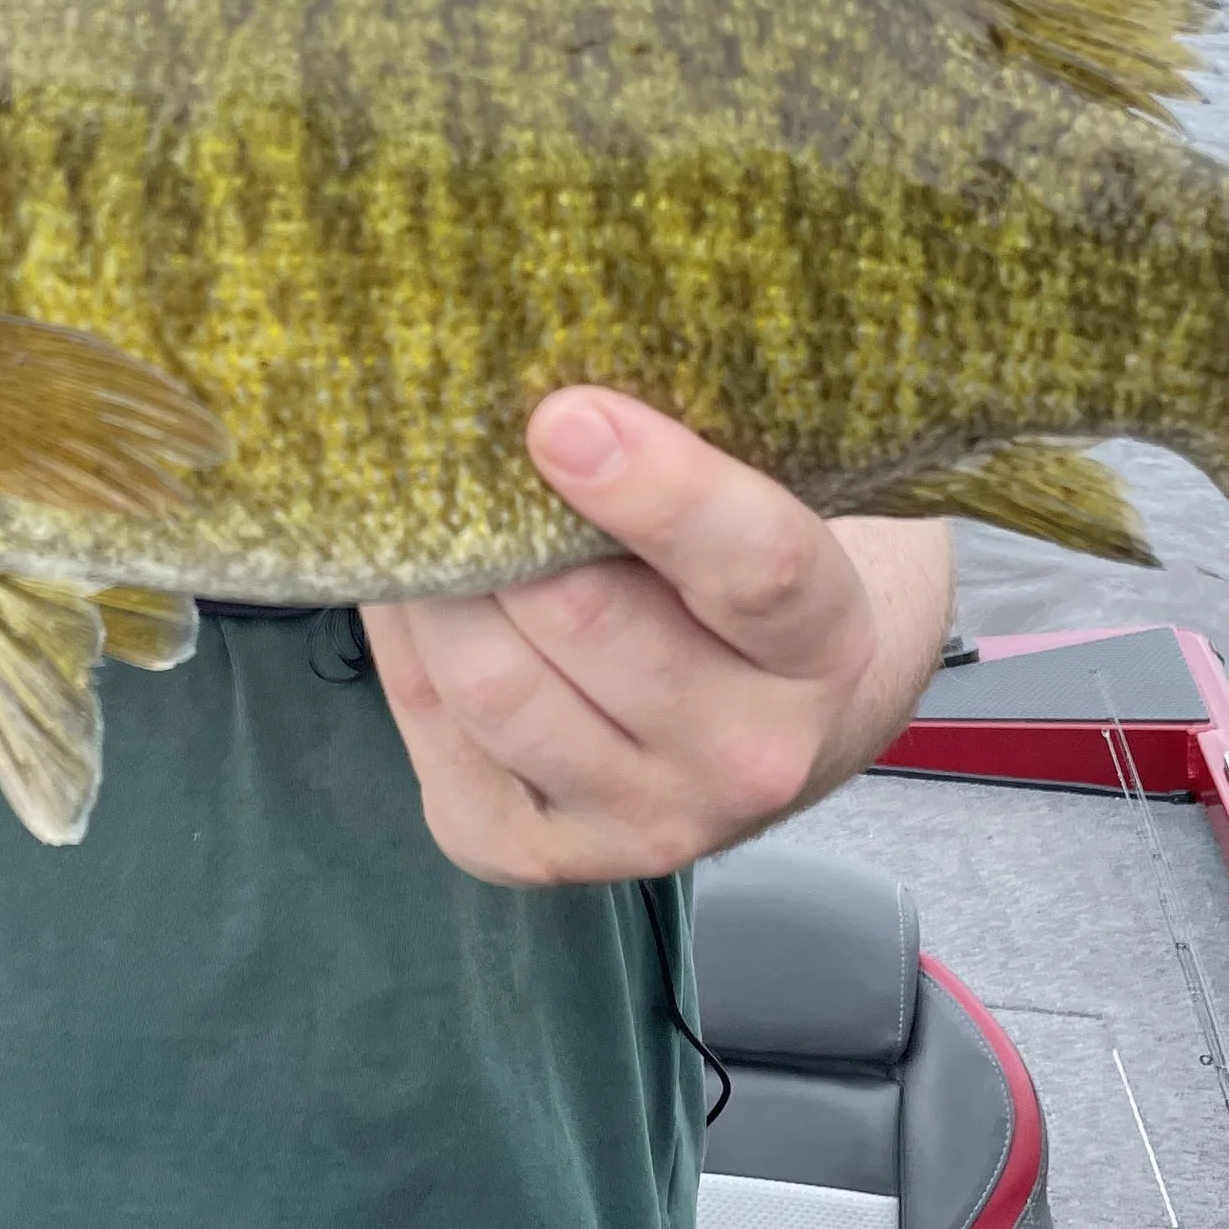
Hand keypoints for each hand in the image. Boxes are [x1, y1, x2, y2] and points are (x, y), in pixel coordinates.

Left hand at [362, 388, 950, 885]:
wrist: (774, 721)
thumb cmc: (743, 567)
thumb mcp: (766, 496)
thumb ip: (685, 450)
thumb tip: (542, 372)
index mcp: (823, 645)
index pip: (753, 567)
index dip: (656, 487)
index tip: (564, 414)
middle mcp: (745, 757)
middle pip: (580, 622)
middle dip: (498, 522)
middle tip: (450, 435)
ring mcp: (637, 824)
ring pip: (490, 686)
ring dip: (436, 583)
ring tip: (416, 506)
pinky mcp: (531, 855)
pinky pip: (432, 729)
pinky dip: (405, 642)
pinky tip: (414, 588)